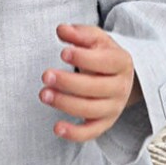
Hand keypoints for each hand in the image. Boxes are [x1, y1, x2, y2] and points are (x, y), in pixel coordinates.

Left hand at [40, 23, 140, 140]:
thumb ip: (79, 34)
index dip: (84, 58)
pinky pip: (91, 133)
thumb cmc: (102, 55)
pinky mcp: (104, 123)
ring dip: (65, 104)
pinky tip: (56, 128)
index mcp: (122, 63)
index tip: (63, 52)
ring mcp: (114, 107)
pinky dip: (74, 134)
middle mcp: (121, 87)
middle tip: (45, 75)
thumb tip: (62, 30)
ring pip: (90, 110)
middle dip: (68, 82)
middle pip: (95, 88)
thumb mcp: (95, 40)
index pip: (105, 62)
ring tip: (43, 94)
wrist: (118, 77)